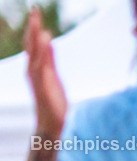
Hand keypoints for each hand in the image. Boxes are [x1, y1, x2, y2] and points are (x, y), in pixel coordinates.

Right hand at [24, 7, 66, 137]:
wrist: (52, 122)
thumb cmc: (53, 100)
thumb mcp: (53, 75)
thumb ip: (50, 58)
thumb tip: (48, 40)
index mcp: (36, 67)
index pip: (34, 44)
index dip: (34, 28)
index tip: (36, 12)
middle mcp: (32, 70)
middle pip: (31, 45)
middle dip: (33, 27)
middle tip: (35, 10)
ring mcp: (36, 78)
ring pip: (34, 53)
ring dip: (36, 37)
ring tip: (38, 21)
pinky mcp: (43, 85)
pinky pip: (41, 65)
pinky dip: (43, 52)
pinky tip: (46, 41)